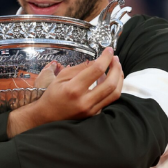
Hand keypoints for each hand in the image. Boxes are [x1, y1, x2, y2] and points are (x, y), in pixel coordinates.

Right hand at [9, 48, 123, 134]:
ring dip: (119, 78)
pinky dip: (113, 87)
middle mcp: (85, 100)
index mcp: (74, 89)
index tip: (108, 50)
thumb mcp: (60, 78)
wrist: (48, 116)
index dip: (105, 58)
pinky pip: (110, 99)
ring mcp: (92, 109)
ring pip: (114, 93)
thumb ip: (79, 69)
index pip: (96, 70)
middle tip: (115, 58)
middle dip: (116, 68)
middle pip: (110, 83)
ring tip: (116, 68)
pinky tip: (109, 80)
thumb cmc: (52, 95)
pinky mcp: (95, 113)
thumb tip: (96, 62)